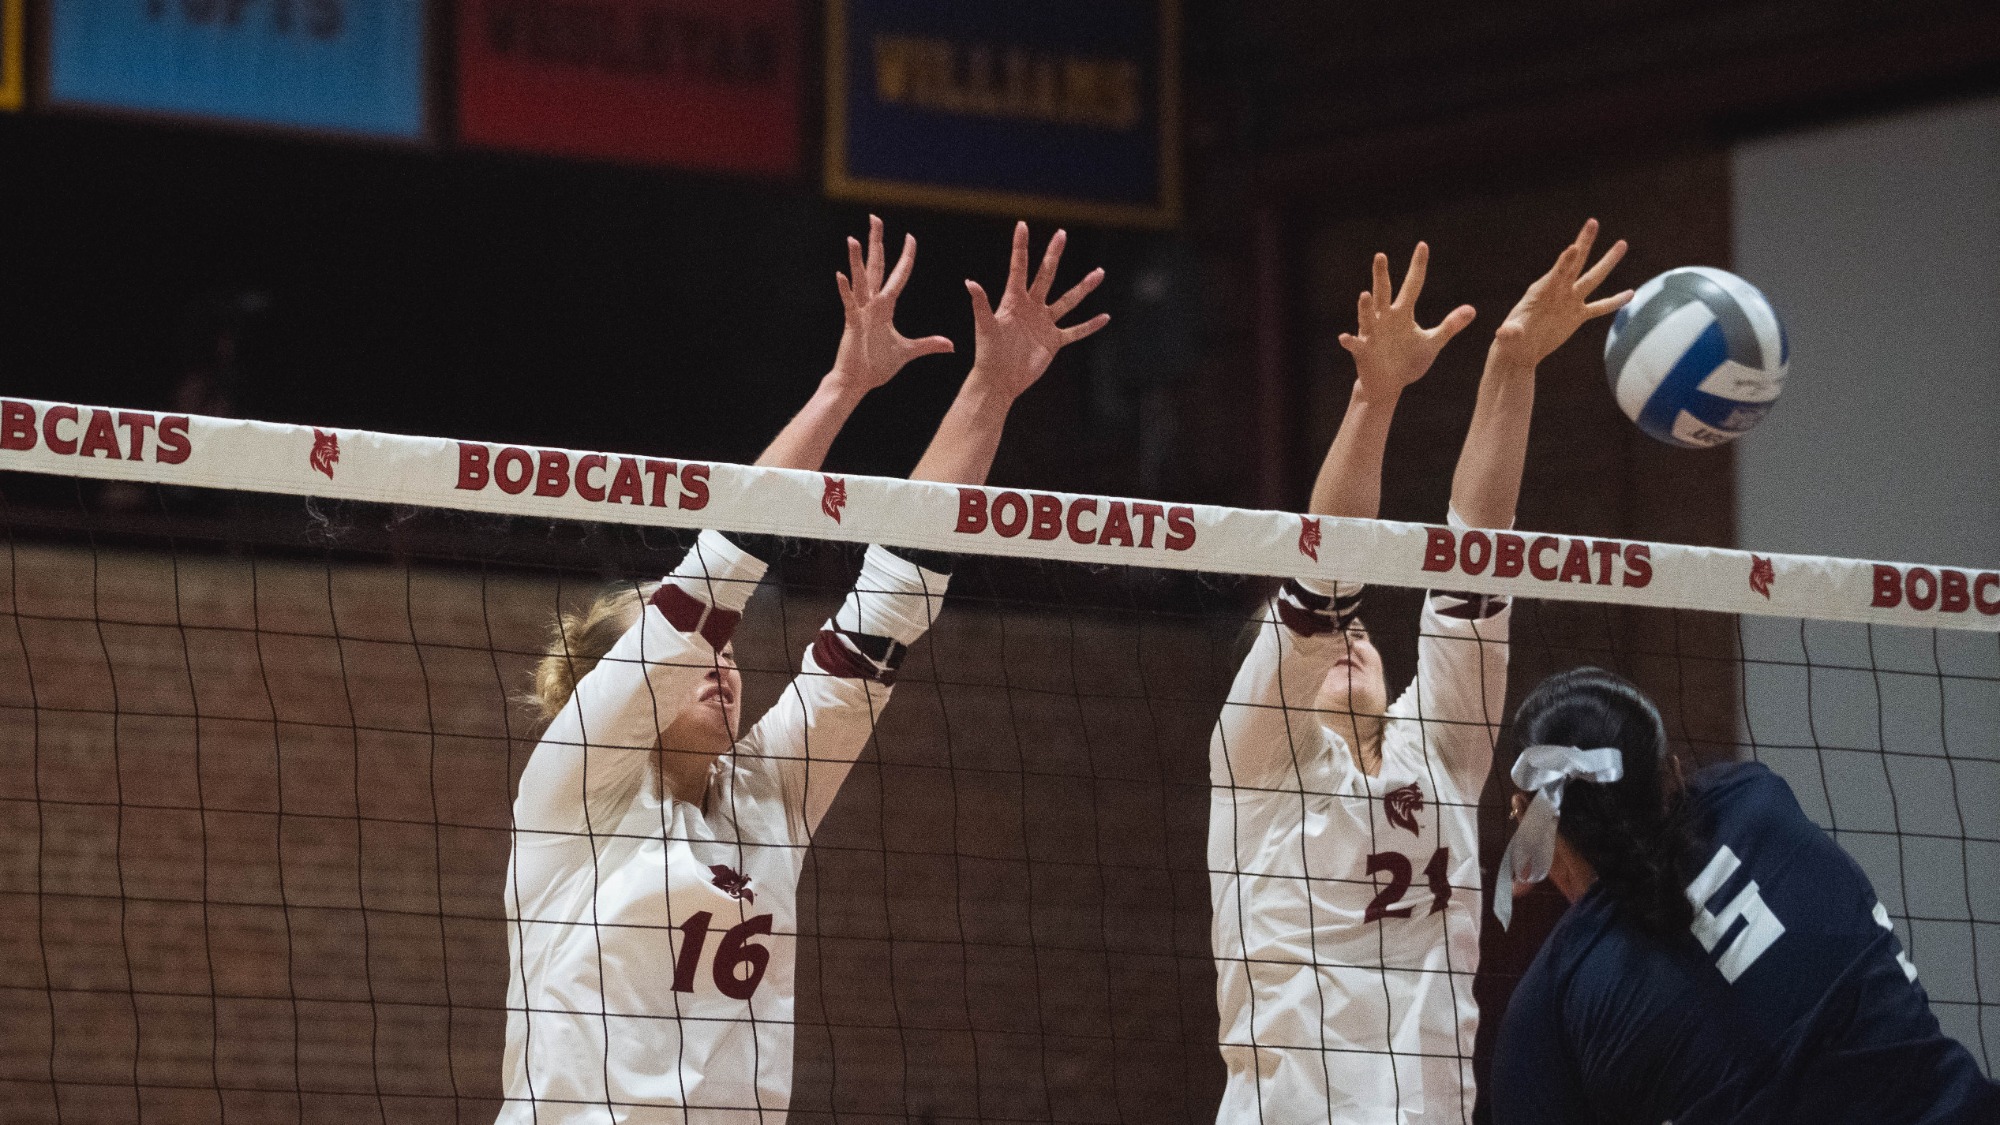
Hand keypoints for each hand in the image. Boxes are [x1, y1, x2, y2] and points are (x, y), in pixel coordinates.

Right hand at [829, 215, 954, 393]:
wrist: (857, 381)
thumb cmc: (877, 366)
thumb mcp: (908, 352)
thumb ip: (928, 344)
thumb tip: (951, 345)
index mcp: (885, 307)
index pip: (897, 275)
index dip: (904, 257)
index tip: (910, 236)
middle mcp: (872, 304)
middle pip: (875, 267)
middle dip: (877, 243)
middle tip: (875, 218)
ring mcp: (860, 313)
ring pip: (860, 281)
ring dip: (857, 261)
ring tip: (854, 239)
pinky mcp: (852, 325)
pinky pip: (849, 305)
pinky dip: (845, 291)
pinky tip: (841, 275)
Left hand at [965, 222, 1109, 399]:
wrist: (999, 380)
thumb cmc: (988, 353)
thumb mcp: (984, 327)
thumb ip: (981, 304)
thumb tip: (970, 283)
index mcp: (1014, 301)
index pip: (1019, 268)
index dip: (1020, 247)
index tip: (1022, 225)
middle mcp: (1031, 307)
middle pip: (1046, 275)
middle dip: (1053, 255)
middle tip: (1061, 234)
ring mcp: (1044, 323)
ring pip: (1068, 300)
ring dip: (1083, 287)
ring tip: (1099, 272)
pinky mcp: (1054, 341)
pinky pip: (1075, 331)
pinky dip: (1090, 326)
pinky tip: (1105, 317)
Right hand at [1339, 241, 1476, 399]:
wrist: (1388, 385)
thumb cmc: (1408, 362)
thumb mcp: (1432, 342)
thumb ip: (1449, 326)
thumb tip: (1472, 309)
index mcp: (1402, 313)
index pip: (1412, 285)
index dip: (1418, 266)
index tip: (1422, 246)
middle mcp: (1385, 319)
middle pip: (1384, 292)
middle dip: (1381, 275)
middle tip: (1380, 256)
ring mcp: (1372, 334)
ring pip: (1368, 317)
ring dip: (1366, 307)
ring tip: (1365, 294)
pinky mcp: (1363, 351)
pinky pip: (1356, 345)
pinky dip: (1350, 341)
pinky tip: (1345, 337)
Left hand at [1491, 219, 1632, 368]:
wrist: (1520, 351)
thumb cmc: (1511, 342)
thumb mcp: (1509, 337)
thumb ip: (1510, 333)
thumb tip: (1504, 332)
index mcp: (1541, 291)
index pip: (1556, 272)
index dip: (1565, 260)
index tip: (1574, 246)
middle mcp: (1558, 291)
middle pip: (1575, 263)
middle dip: (1585, 243)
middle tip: (1592, 222)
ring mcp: (1570, 301)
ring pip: (1593, 279)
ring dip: (1608, 261)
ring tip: (1622, 243)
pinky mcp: (1577, 316)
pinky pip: (1600, 307)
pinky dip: (1615, 302)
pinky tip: (1631, 294)